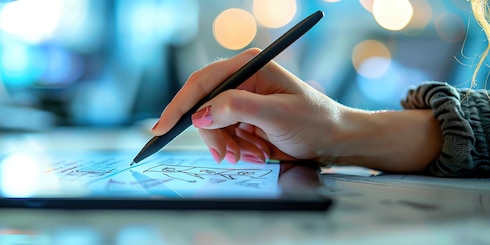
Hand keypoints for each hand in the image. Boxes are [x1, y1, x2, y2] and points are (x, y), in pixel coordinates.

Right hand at [151, 48, 348, 163]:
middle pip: (204, 108)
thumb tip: (200, 114)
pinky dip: (236, 149)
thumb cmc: (315, 121)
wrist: (335, 141)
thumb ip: (237, 109)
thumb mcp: (277, 115)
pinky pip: (224, 136)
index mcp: (249, 66)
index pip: (203, 82)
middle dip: (214, 135)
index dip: (180, 105)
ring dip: (228, 146)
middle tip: (227, 156)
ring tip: (254, 155)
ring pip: (212, 126)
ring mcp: (242, 100)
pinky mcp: (244, 118)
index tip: (162, 127)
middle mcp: (242, 80)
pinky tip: (257, 153)